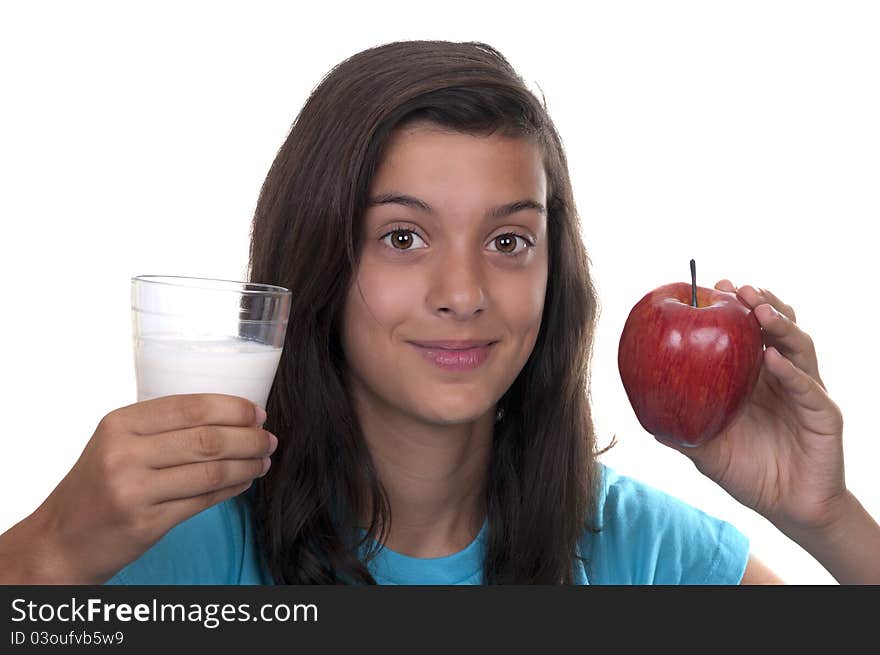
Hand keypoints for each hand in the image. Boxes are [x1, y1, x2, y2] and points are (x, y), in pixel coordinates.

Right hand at [4, 394, 274, 583]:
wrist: (60, 540)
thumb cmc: (96, 487)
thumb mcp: (116, 443)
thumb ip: (162, 428)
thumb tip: (229, 415)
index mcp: (119, 424)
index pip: (190, 407)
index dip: (232, 409)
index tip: (258, 413)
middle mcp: (124, 454)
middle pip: (207, 439)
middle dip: (248, 438)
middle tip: (269, 439)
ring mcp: (135, 490)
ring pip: (212, 471)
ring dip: (247, 465)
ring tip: (264, 460)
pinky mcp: (147, 523)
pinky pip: (204, 500)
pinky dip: (232, 488)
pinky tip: (245, 481)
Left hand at [655, 281, 847, 534]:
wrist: (788, 508)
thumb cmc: (748, 472)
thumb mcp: (705, 448)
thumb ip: (679, 429)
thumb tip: (642, 413)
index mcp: (756, 377)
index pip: (748, 330)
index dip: (735, 306)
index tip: (714, 287)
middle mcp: (783, 376)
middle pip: (777, 327)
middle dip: (759, 303)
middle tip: (737, 290)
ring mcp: (806, 391)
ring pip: (799, 347)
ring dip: (779, 326)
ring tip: (758, 311)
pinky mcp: (824, 415)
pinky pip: (808, 388)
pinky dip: (790, 372)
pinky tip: (771, 358)